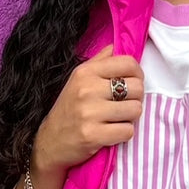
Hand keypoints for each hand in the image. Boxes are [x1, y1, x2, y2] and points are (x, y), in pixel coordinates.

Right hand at [32, 43, 144, 174]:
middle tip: (125, 105)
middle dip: (136, 98)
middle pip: (136, 87)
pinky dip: (125, 133)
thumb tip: (115, 47)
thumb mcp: (78, 79)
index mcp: (86, 72)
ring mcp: (90, 113)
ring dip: (131, 118)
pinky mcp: (93, 135)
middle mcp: (88, 89)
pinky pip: (127, 131)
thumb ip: (98, 62)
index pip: (128, 64)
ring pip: (135, 110)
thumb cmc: (69, 109)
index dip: (138, 75)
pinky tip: (114, 132)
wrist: (50, 142)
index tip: (133, 84)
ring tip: (119, 119)